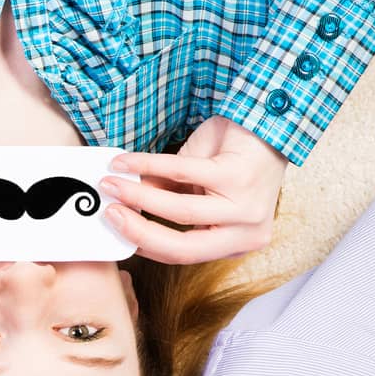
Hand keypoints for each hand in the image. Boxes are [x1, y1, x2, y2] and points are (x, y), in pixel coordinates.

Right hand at [99, 116, 287, 263]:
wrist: (265, 119)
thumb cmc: (231, 158)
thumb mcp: (196, 189)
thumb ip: (167, 201)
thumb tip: (124, 207)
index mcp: (237, 242)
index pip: (183, 255)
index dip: (144, 245)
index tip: (115, 231)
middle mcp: (247, 231)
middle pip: (183, 248)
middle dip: (138, 232)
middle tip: (109, 214)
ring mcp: (247, 207)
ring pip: (180, 212)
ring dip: (137, 197)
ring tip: (110, 184)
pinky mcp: (239, 176)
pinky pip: (182, 174)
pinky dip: (148, 166)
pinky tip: (125, 162)